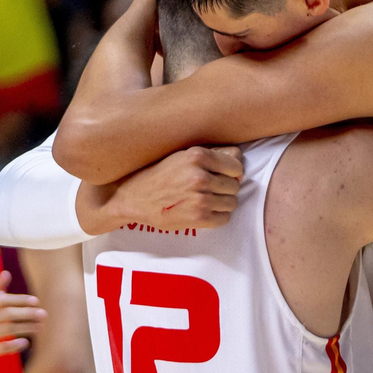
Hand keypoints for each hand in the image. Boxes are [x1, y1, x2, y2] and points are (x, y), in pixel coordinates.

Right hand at [0, 273, 44, 372]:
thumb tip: (7, 274)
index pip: (0, 300)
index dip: (19, 300)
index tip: (36, 301)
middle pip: (5, 314)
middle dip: (26, 313)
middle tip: (43, 314)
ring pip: (4, 330)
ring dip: (25, 328)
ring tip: (39, 327)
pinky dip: (13, 345)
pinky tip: (25, 343)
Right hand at [79, 146, 243, 233]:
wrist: (133, 198)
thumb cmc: (159, 174)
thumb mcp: (182, 155)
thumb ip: (211, 154)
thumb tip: (239, 159)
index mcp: (198, 156)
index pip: (236, 163)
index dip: (231, 170)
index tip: (221, 174)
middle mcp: (201, 176)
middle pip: (235, 184)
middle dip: (225, 187)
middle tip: (209, 188)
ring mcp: (200, 199)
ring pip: (232, 202)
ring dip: (222, 202)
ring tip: (205, 199)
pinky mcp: (198, 218)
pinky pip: (225, 218)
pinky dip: (217, 216)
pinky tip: (203, 211)